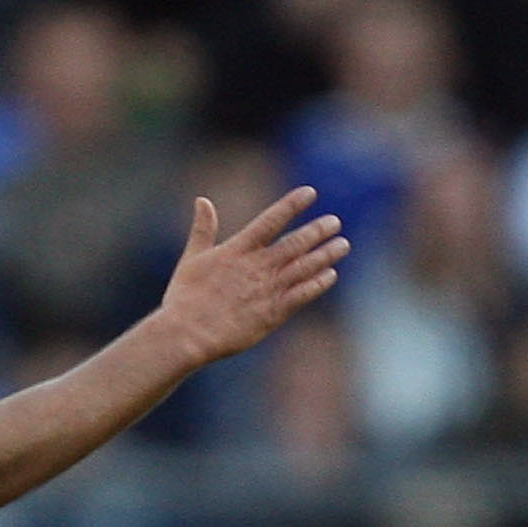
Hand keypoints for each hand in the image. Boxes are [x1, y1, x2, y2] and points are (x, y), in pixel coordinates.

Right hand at [155, 189, 348, 367]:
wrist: (188, 334)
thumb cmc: (185, 298)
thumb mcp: (192, 258)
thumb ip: (202, 229)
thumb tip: (202, 200)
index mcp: (237, 250)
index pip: (271, 220)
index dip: (292, 205)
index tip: (310, 192)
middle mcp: (257, 266)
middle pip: (295, 243)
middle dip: (317, 231)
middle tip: (335, 221)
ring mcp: (267, 289)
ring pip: (304, 267)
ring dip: (325, 255)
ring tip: (342, 244)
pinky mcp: (273, 313)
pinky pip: (302, 295)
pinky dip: (318, 283)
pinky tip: (330, 275)